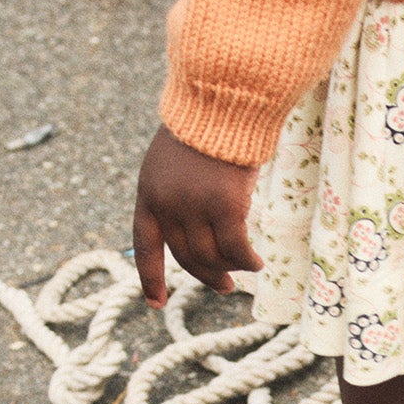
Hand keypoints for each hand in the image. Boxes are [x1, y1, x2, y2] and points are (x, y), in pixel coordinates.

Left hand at [132, 123, 261, 306]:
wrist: (223, 99)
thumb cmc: (207, 124)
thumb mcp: (175, 160)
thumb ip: (177, 193)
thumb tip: (196, 231)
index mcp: (149, 193)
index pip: (146, 244)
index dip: (149, 277)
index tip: (156, 304)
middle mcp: (167, 204)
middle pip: (185, 256)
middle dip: (206, 276)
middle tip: (225, 288)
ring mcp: (194, 207)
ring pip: (211, 256)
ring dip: (230, 268)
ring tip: (247, 269)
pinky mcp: (225, 207)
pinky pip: (235, 248)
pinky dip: (246, 260)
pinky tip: (257, 263)